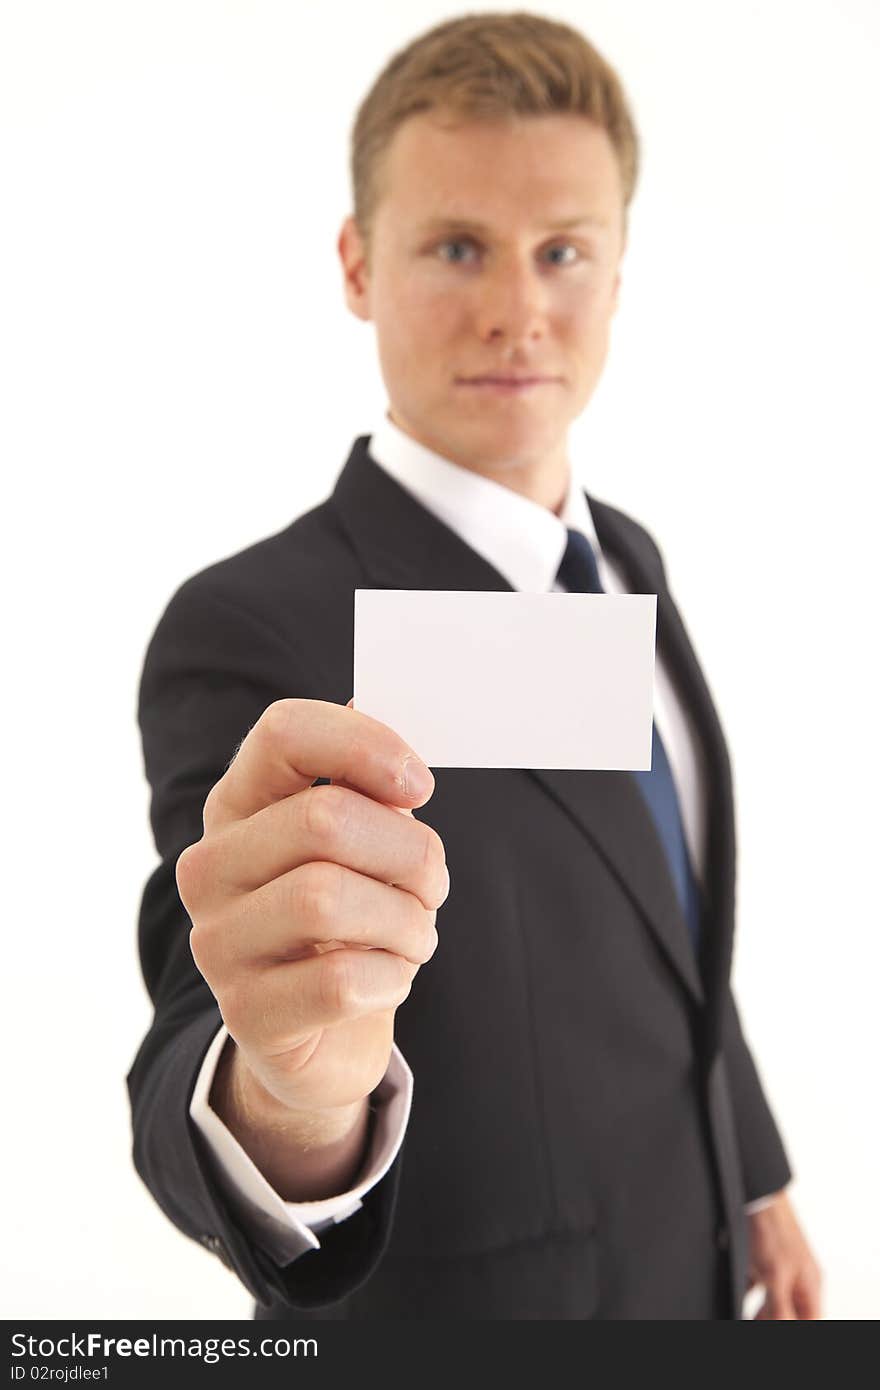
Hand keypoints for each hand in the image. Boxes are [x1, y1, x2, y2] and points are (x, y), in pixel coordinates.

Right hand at [176, 697, 447, 1118]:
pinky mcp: (247, 1015)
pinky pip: (341, 980)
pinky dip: (391, 977)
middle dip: (410, 852)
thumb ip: (370, 787)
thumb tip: (380, 720)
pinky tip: (387, 979)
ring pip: (329, 898)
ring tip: (414, 935)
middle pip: (324, 818)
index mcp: (238, 805)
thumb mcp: (361, 844)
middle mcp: (210, 867)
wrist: (320, 1034)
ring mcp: (218, 943)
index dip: (365, 745)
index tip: (420, 784)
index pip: (284, 732)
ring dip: (406, 919)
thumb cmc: (349, 919)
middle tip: (433, 884)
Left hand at [746, 1191, 821, 1318]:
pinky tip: (734, 1295)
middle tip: (756, 1320)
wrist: (755, 1195)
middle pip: (789, 1313)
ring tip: (746, 1313)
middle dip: (772, 1319)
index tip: (774, 1325)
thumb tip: (784, 1325)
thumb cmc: (773, 1229)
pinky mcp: (760, 1261)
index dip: (794, 1325)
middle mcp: (798, 1279)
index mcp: (809, 1285)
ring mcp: (779, 1269)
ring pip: (771, 1302)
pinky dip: (745, 1293)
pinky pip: (754, 1285)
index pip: (809, 1320)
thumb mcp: (776, 1276)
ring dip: (759, 1311)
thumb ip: (781, 1308)